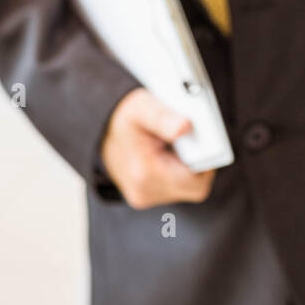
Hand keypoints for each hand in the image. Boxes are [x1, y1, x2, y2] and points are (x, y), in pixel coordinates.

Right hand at [100, 86, 215, 208]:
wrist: (96, 130)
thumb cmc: (121, 117)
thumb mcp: (141, 107)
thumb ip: (164, 116)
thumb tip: (186, 127)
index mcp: (145, 174)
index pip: (196, 181)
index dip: (207, 161)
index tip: (204, 140)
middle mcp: (145, 192)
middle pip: (194, 186)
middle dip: (197, 162)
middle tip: (187, 140)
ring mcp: (145, 197)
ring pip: (186, 187)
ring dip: (187, 166)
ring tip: (172, 144)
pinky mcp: (146, 196)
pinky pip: (175, 186)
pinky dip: (177, 169)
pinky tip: (167, 152)